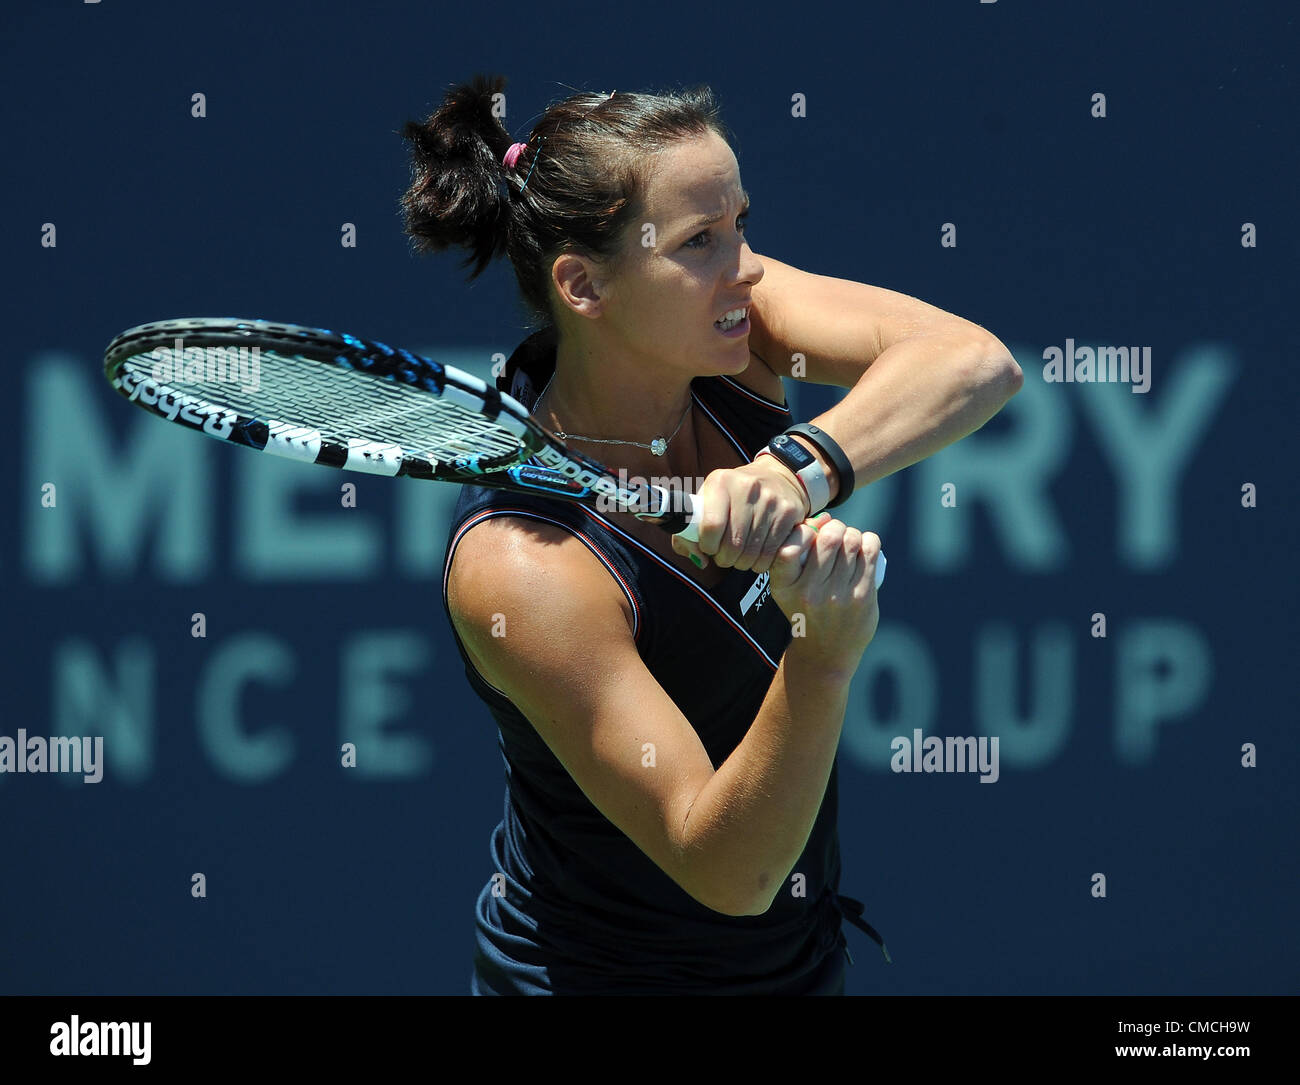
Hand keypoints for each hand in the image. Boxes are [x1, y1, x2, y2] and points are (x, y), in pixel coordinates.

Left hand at [670, 456, 810, 572]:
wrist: (777, 478)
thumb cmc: (734, 496)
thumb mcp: (710, 501)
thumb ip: (691, 531)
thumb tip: (699, 560)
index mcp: (721, 481)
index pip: (711, 525)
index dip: (707, 545)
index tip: (709, 547)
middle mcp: (747, 487)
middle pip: (733, 543)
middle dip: (725, 558)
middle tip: (725, 556)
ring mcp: (771, 500)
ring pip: (752, 552)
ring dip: (742, 562)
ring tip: (740, 556)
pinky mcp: (789, 513)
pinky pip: (771, 552)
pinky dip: (761, 562)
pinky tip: (757, 555)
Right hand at [768, 513, 881, 671]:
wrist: (825, 652)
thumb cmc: (806, 610)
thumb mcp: (788, 587)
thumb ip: (798, 553)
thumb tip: (827, 518)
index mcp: (784, 586)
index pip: (790, 545)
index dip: (804, 530)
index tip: (810, 535)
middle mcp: (809, 591)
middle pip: (829, 537)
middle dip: (835, 528)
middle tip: (835, 536)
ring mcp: (838, 595)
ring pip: (852, 541)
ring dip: (852, 535)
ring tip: (849, 544)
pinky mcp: (862, 597)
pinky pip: (869, 551)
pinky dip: (868, 541)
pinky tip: (864, 547)